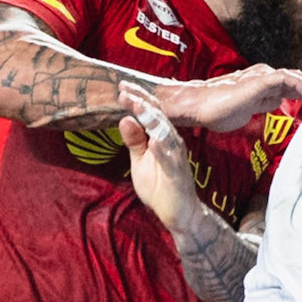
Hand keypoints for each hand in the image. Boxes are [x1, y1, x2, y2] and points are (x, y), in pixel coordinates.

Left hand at [119, 90, 201, 233]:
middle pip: (157, 118)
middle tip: (125, 91)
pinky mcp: (178, 174)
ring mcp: (176, 157)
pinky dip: (162, 151)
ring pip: (165, 134)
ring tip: (137, 108)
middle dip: (141, 103)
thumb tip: (124, 119)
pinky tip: (154, 142)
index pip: (150, 113)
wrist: (180, 214)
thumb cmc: (160, 186)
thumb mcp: (140, 161)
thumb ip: (134, 141)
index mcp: (162, 137)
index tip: (121, 87)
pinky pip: (171, 161)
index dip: (137, 99)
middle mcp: (172, 142)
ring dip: (151, 120)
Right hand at [131, 64, 301, 132]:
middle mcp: (264, 76)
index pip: (292, 84)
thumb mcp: (251, 108)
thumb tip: (280, 100)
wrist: (200, 106)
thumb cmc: (220, 109)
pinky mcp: (256, 81)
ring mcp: (260, 77)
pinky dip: (296, 84)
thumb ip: (265, 102)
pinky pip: (281, 79)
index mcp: (264, 83)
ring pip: (292, 76)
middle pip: (296, 78)